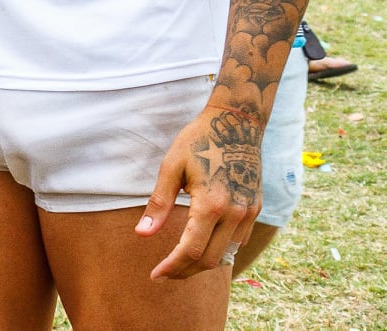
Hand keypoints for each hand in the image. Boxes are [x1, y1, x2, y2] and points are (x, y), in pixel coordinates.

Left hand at [136, 105, 262, 278]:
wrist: (237, 123)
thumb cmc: (198, 141)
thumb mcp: (171, 167)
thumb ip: (158, 203)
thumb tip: (142, 234)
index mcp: (212, 205)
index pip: (190, 250)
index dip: (171, 267)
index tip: (155, 275)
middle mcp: (235, 214)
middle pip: (209, 260)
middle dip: (185, 271)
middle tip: (164, 274)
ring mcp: (249, 213)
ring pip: (226, 255)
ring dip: (202, 264)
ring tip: (179, 265)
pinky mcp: (255, 209)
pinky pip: (238, 242)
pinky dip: (219, 251)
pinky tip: (203, 248)